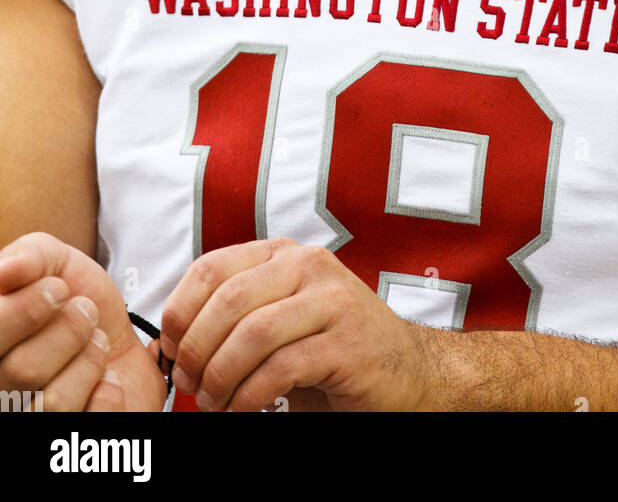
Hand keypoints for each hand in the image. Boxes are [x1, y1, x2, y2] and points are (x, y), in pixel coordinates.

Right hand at [0, 233, 165, 411]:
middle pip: (21, 371)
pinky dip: (109, 394)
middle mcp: (2, 392)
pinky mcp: (70, 442)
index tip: (57, 290)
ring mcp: (31, 421)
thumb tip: (3, 272)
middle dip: (67, 330)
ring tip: (96, 345)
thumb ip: (27, 257)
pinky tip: (106, 381)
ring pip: (53, 404)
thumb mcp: (53, 263)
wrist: (120, 338)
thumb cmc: (77, 302)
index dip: (26, 310)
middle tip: (84, 312)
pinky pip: (92, 422)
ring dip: (90, 361)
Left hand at [160, 238, 436, 411]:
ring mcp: (332, 301)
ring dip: (221, 376)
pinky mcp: (347, 343)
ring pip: (253, 332)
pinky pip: (282, 367)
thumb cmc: (332, 348)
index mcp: (284, 253)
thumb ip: (238, 313)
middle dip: (195, 348)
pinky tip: (245, 408)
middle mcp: (309, 266)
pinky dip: (252, 394)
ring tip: (214, 402)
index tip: (168, 348)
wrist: (406, 371)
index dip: (179, 310)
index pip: (212, 267)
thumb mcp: (280, 317)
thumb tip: (172, 337)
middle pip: (228, 299)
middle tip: (188, 382)